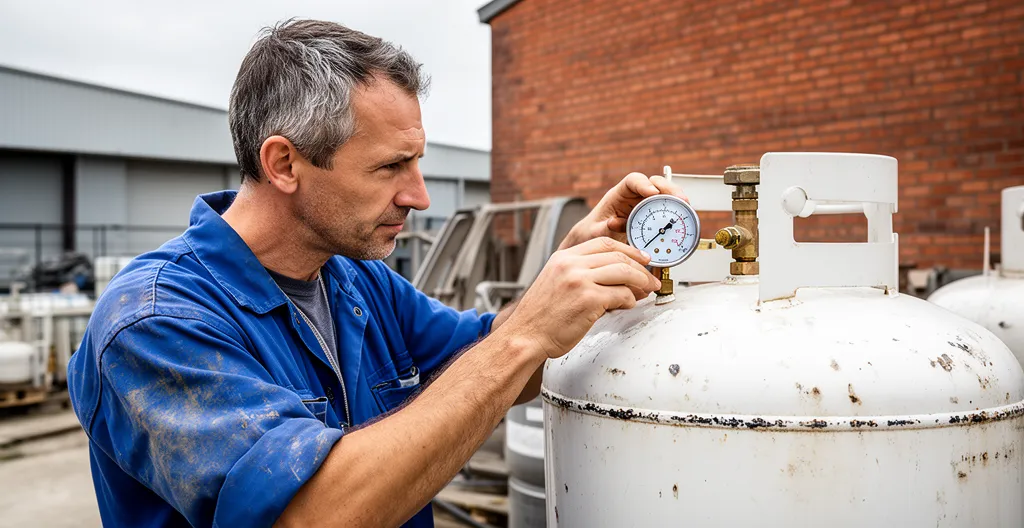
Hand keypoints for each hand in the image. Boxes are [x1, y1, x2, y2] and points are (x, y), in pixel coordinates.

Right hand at [503, 237, 660, 358]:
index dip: (627, 249)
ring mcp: (580, 281)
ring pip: (623, 272)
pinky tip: (628, 304)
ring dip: (641, 282)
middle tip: (650, 277)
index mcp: (563, 258)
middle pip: (617, 255)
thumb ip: (579, 274)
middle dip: (640, 266)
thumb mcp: (555, 283)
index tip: (640, 257)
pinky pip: (621, 294)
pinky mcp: (589, 299)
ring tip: (648, 290)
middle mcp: (571, 265)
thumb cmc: (541, 317)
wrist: (524, 336)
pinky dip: (630, 300)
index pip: (602, 243)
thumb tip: (613, 276)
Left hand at [559, 172, 688, 249]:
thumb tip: (615, 223)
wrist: (595, 243)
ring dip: (678, 199)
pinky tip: (685, 220)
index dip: (644, 184)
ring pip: (666, 195)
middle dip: (669, 189)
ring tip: (686, 207)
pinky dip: (678, 213)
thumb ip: (604, 228)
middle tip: (680, 199)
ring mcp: (647, 206)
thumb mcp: (595, 232)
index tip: (652, 192)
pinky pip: (669, 211)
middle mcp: (635, 197)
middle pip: (656, 184)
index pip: (634, 181)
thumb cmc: (593, 233)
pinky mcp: (655, 217)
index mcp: (619, 194)